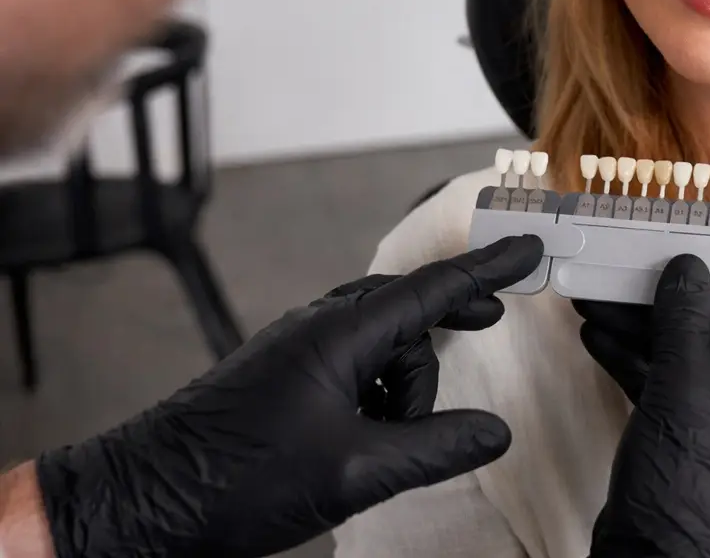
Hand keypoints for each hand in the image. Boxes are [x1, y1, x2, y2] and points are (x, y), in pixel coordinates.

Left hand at [35, 234, 544, 557]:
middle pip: (407, 310)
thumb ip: (435, 448)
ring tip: (390, 442)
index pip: (433, 289)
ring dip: (403, 381)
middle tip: (491, 317)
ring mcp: (294, 350)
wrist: (138, 505)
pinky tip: (364, 438)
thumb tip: (495, 434)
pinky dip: (373, 389)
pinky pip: (348, 363)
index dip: (489, 271)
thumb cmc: (234, 482)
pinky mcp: (278, 376)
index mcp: (340, 335)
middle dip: (446, 322)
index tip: (528, 249)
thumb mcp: (355, 471)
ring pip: (377, 342)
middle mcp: (317, 329)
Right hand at [575, 255, 709, 557]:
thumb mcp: (685, 391)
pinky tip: (595, 337)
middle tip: (620, 271)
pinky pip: (660, 389)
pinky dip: (631, 364)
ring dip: (639, 330)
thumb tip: (689, 266)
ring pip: (680, 361)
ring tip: (593, 298)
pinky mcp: (679, 446)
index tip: (681, 248)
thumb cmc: (687, 485)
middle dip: (664, 305)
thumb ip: (684, 324)